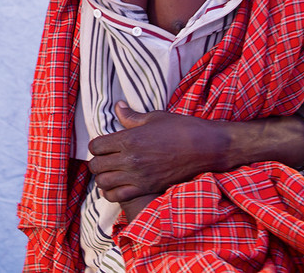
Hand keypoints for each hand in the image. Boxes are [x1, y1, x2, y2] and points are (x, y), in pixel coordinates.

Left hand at [87, 102, 240, 202]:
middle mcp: (130, 160)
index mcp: (130, 139)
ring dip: (103, 178)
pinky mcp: (147, 188)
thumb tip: (118, 107)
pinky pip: (118, 196)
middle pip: (97, 166)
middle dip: (97, 162)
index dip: (96, 145)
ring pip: (104, 183)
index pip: (96, 146)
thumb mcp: (155, 118)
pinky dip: (111, 193)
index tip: (103, 144)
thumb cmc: (182, 129)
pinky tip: (115, 186)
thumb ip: (132, 116)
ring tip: (109, 172)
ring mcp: (138, 177)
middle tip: (105, 158)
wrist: (207, 148)